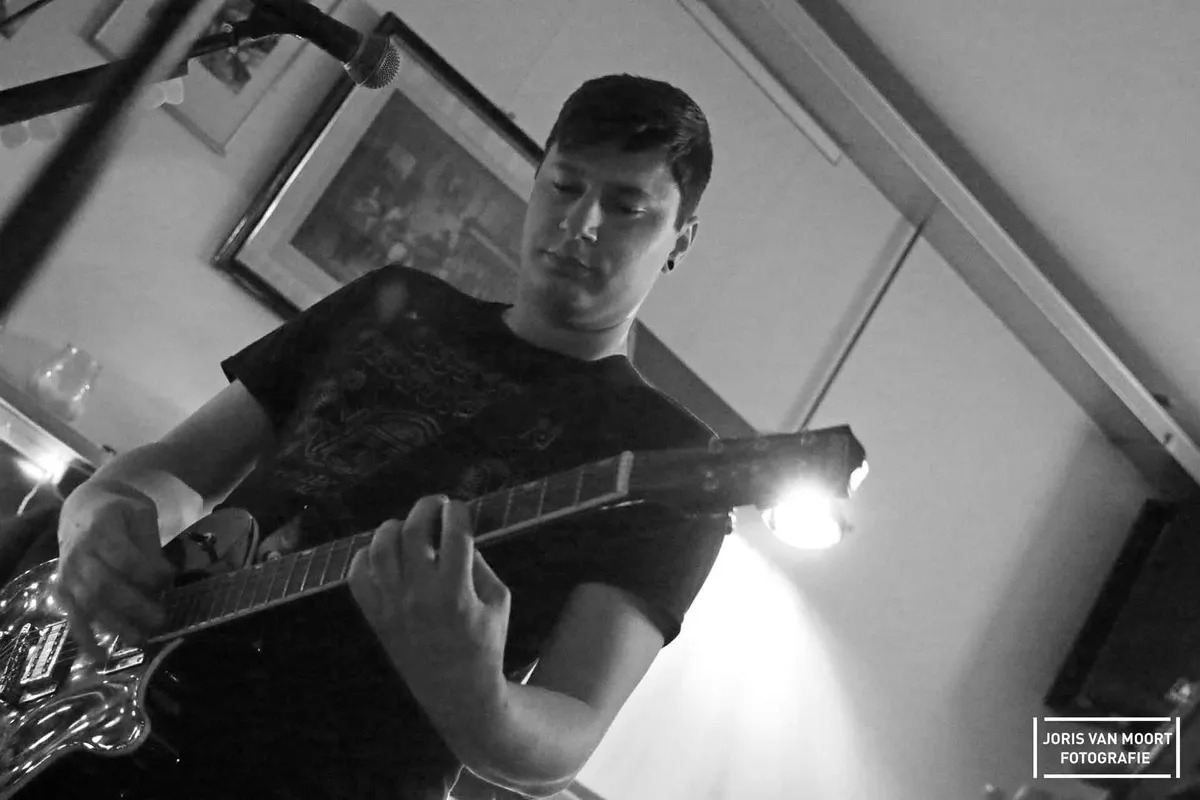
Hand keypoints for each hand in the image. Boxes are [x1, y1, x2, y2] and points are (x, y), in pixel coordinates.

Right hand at [55, 480, 174, 657]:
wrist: (84, 505)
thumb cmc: (120, 510)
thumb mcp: (141, 514)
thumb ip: (149, 544)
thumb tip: (162, 577)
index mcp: (101, 528)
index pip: (125, 558)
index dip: (149, 573)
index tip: (169, 578)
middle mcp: (79, 553)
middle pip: (105, 586)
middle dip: (135, 606)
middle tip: (161, 619)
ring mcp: (67, 573)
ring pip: (89, 605)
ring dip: (115, 625)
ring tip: (142, 639)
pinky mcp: (62, 589)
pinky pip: (71, 616)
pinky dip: (84, 638)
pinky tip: (99, 657)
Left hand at [348, 495, 511, 714]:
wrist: (458, 693)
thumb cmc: (486, 644)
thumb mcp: (499, 602)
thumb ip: (480, 564)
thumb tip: (456, 535)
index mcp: (456, 591)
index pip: (454, 533)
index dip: (458, 512)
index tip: (460, 509)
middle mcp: (420, 595)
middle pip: (413, 531)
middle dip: (426, 508)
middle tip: (435, 505)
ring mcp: (393, 606)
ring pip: (380, 548)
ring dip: (394, 527)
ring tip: (407, 527)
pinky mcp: (376, 618)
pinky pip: (358, 576)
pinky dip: (367, 556)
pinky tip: (384, 554)